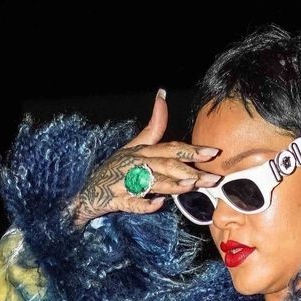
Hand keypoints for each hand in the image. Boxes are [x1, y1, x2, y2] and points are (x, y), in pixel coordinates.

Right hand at [69, 90, 218, 225]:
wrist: (87, 193)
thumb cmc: (114, 170)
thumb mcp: (132, 146)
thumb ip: (152, 128)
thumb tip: (163, 96)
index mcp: (142, 152)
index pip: (170, 148)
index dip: (191, 150)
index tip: (213, 153)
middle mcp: (135, 163)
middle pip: (165, 165)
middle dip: (189, 170)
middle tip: (212, 178)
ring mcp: (125, 182)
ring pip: (151, 182)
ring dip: (171, 184)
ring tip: (190, 185)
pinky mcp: (116, 200)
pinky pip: (130, 203)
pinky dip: (143, 204)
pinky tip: (157, 205)